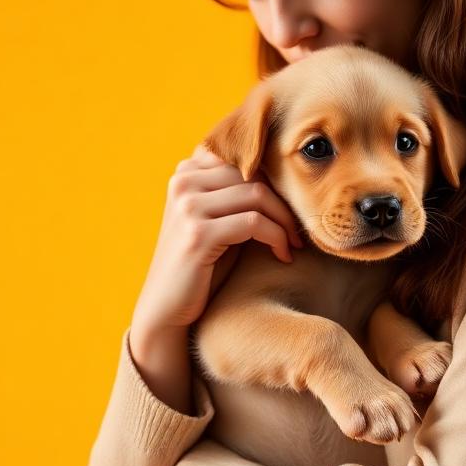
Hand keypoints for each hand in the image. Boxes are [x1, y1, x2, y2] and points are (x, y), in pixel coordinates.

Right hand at [130, 143, 303, 343]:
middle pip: (253, 174)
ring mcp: (187, 206)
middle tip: (297, 229)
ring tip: (293, 243)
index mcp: (185, 172)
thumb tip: (285, 172)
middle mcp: (182, 182)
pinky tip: (283, 256)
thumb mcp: (218, 219)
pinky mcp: (198, 233)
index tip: (289, 207)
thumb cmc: (202, 265)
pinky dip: (277, 238)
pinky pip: (254, 222)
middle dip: (283, 202)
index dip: (273, 180)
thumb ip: (237, 193)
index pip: (243, 157)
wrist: (167, 309)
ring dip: (284, 221)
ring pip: (257, 194)